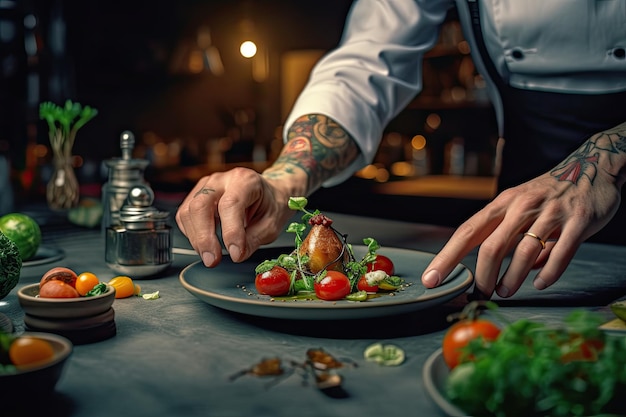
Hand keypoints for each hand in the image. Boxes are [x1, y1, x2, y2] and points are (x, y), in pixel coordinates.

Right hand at [175, 167, 296, 266]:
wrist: (268, 194)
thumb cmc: (271, 205)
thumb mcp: (272, 224)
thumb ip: (254, 239)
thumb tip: (237, 255)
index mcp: (245, 180)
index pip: (230, 204)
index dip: (230, 232)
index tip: (235, 254)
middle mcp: (222, 180)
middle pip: (201, 205)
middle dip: (204, 237)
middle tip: (213, 260)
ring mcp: (206, 186)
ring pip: (188, 212)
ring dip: (196, 239)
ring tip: (211, 256)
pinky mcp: (195, 196)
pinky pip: (185, 216)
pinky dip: (192, 234)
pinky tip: (206, 244)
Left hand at [421, 168, 621, 297]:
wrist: (593, 166)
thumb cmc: (549, 194)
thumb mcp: (521, 208)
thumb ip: (510, 238)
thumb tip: (506, 272)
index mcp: (502, 203)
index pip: (467, 232)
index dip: (447, 257)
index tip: (431, 279)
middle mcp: (522, 205)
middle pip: (491, 246)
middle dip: (482, 276)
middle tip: (481, 294)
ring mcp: (550, 212)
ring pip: (523, 252)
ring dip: (511, 278)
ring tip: (505, 292)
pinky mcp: (578, 220)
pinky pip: (561, 252)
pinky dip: (549, 272)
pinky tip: (540, 283)